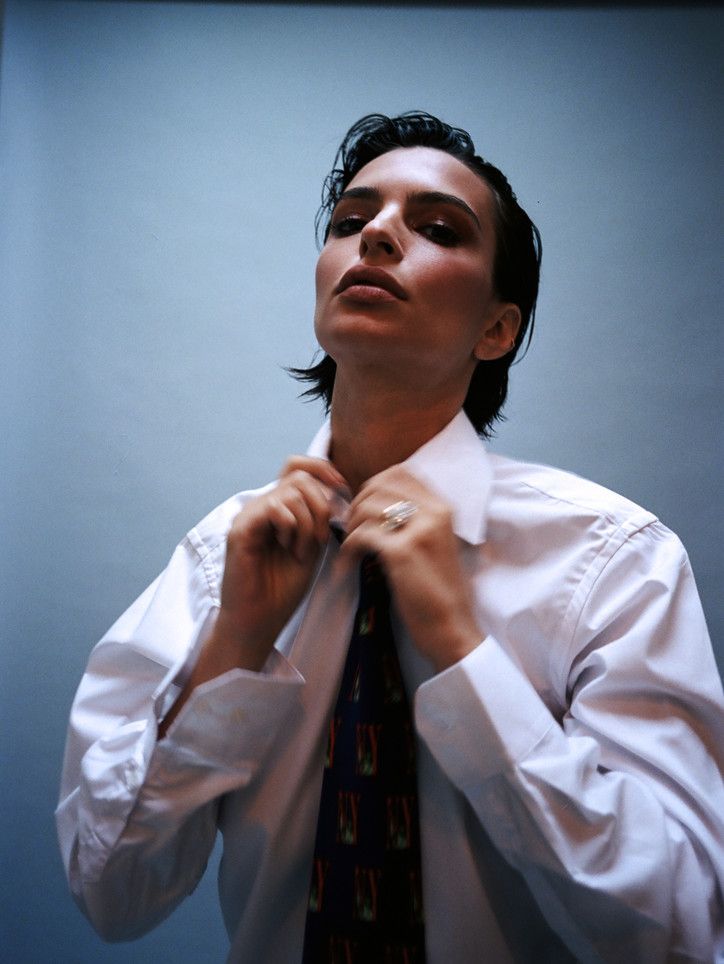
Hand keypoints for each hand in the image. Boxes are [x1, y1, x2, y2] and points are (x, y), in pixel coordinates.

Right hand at [159, 457, 347, 736]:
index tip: (342, 490)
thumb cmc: (283, 588)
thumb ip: (320, 517)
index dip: (323, 469)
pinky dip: (290, 526)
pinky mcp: (240, 529)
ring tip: (301, 549)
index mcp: (279, 507)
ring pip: (291, 491)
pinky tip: (288, 548)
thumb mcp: (312, 545)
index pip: (297, 465)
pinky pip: (274, 507)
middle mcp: (262, 506)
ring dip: (307, 522)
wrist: (259, 620)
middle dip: (321, 505)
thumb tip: (338, 490)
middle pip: (300, 476)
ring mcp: (249, 515)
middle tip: (319, 538)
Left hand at [341, 467, 483, 671]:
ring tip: (349, 550)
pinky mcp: (403, 552)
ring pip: (367, 508)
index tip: (363, 509)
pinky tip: (346, 566)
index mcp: (443, 507)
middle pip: (379, 485)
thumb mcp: (433, 543)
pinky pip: (361, 536)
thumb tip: (372, 502)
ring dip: (350, 528)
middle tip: (351, 529)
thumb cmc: (437, 590)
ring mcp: (419, 530)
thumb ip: (412, 519)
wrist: (452, 627)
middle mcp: (435, 512)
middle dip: (356, 504)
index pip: (400, 472)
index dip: (373, 486)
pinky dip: (347, 550)